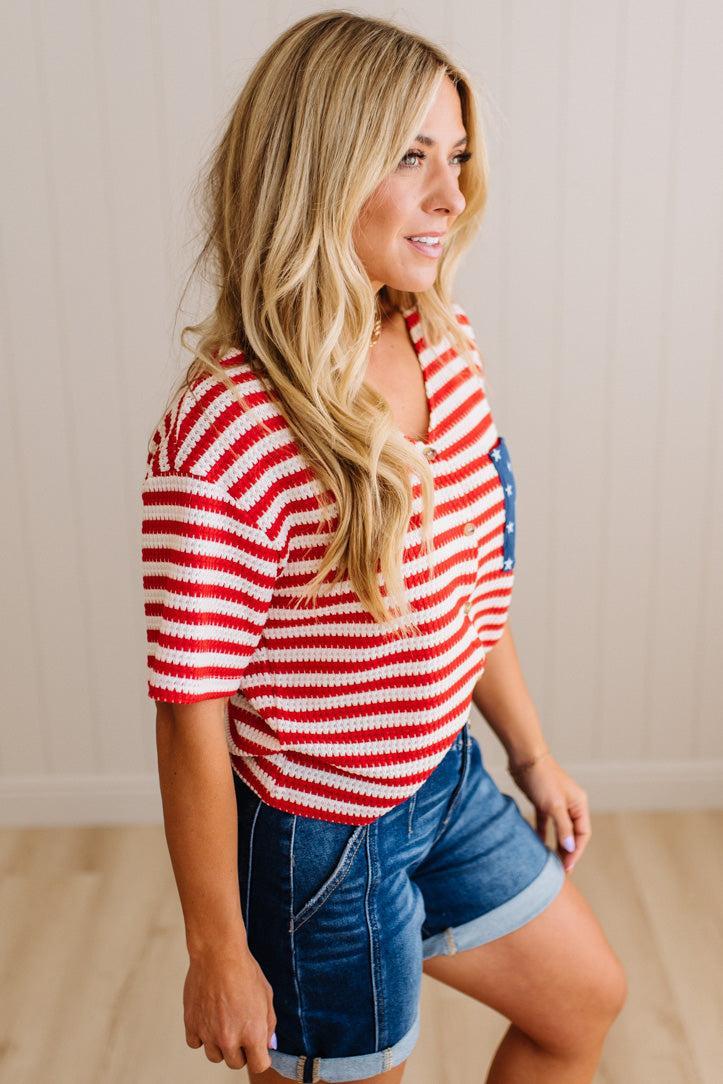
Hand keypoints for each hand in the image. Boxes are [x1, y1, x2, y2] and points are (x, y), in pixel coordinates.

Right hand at [183, 942, 276, 1071]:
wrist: (218, 953)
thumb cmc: (245, 972)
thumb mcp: (266, 996)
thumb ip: (269, 1025)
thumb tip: (268, 1045)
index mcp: (252, 1033)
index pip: (259, 1065)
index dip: (260, 1057)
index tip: (258, 1048)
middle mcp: (229, 1038)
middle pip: (235, 1063)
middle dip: (241, 1050)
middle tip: (240, 1029)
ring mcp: (208, 1033)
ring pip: (215, 1056)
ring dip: (220, 1045)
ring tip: (224, 1021)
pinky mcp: (191, 1025)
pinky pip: (196, 1043)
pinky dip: (201, 1035)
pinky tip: (208, 1018)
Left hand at [509, 754, 590, 872]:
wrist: (525, 757)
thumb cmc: (542, 778)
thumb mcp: (554, 805)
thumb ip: (563, 827)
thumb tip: (571, 847)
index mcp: (579, 804)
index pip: (583, 833)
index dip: (576, 851)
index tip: (567, 866)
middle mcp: (570, 804)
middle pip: (572, 833)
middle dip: (567, 851)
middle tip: (560, 870)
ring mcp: (556, 803)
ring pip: (559, 830)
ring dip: (556, 845)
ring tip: (552, 863)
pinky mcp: (542, 802)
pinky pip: (545, 823)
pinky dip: (542, 833)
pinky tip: (537, 846)